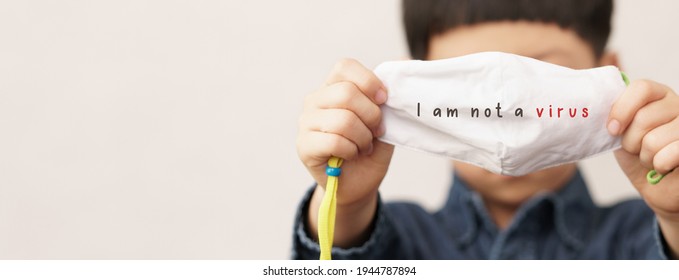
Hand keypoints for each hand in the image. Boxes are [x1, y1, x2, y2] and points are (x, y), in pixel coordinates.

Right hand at [296, 58, 393, 245]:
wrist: (358, 184)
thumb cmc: (369, 148)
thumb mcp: (385, 120)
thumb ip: (389, 94)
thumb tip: (403, 59)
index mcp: (333, 87)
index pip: (345, 67)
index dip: (369, 81)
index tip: (384, 99)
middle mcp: (315, 100)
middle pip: (346, 93)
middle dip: (371, 115)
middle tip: (377, 131)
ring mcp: (306, 123)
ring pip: (342, 119)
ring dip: (363, 137)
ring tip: (365, 146)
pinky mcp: (304, 146)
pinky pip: (334, 141)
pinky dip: (351, 150)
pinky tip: (352, 155)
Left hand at [608, 79, 678, 257]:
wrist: (659, 187)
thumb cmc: (638, 157)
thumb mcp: (621, 133)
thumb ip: (614, 116)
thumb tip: (594, 106)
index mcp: (658, 96)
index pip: (641, 88)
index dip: (622, 109)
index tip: (612, 130)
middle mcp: (677, 105)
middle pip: (643, 117)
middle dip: (631, 141)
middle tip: (637, 149)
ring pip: (653, 140)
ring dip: (645, 156)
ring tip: (652, 158)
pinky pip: (671, 153)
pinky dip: (660, 165)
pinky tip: (664, 166)